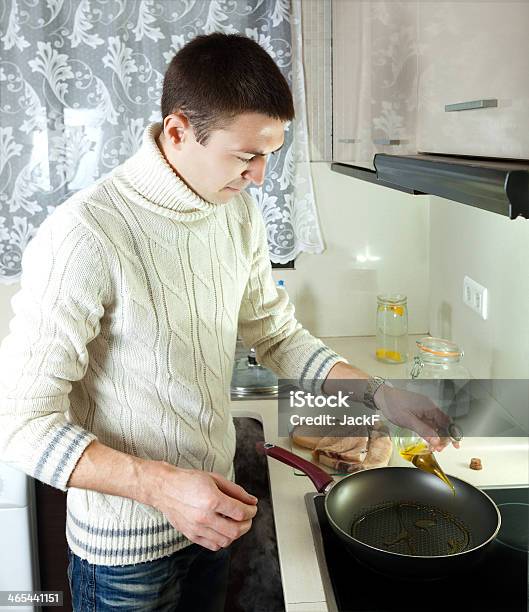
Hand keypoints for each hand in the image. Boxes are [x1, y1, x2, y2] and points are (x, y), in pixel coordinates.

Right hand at [140, 461, 257, 550]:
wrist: (165, 488)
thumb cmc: (189, 480)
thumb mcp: (215, 478)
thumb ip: (236, 491)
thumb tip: (252, 501)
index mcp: (212, 500)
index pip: (240, 512)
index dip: (251, 511)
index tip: (252, 508)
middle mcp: (204, 517)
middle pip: (236, 530)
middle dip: (247, 524)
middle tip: (248, 517)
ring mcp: (197, 528)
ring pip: (225, 541)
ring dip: (236, 533)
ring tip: (236, 523)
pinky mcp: (191, 535)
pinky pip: (213, 545)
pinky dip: (223, 541)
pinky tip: (223, 530)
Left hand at [373, 385, 459, 451]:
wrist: (382, 396)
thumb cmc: (393, 404)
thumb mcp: (408, 420)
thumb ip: (424, 431)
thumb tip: (436, 441)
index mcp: (429, 407)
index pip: (447, 422)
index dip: (452, 434)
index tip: (455, 444)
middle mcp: (429, 407)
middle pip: (443, 424)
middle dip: (443, 437)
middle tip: (439, 449)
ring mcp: (424, 409)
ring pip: (436, 424)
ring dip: (436, 436)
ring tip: (433, 447)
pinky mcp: (418, 411)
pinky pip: (429, 422)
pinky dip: (430, 431)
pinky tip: (428, 439)